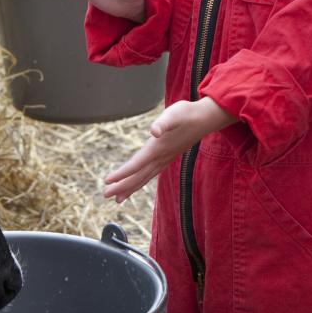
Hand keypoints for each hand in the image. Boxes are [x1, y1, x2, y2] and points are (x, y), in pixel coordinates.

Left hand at [103, 97, 236, 202]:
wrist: (205, 118)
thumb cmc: (187, 113)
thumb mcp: (174, 113)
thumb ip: (163, 122)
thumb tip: (154, 131)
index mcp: (158, 148)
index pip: (136, 164)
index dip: (122, 173)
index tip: (107, 181)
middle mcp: (161, 157)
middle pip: (139, 176)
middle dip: (122, 186)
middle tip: (106, 195)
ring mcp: (165, 159)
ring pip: (145, 177)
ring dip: (130, 187)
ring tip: (118, 199)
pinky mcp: (168, 157)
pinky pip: (151, 173)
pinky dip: (141, 180)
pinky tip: (137, 183)